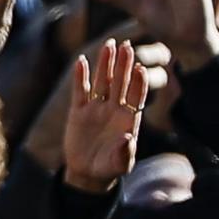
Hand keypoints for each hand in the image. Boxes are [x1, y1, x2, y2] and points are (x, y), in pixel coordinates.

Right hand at [61, 39, 149, 194]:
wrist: (87, 172)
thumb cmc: (109, 168)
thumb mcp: (119, 165)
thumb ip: (124, 152)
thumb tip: (128, 137)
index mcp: (128, 119)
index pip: (136, 96)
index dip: (138, 82)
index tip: (140, 68)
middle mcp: (114, 109)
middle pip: (120, 83)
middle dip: (124, 65)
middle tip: (127, 46)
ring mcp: (96, 108)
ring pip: (102, 81)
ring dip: (105, 64)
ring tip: (108, 45)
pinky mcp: (78, 111)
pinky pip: (80, 91)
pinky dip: (80, 76)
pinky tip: (81, 61)